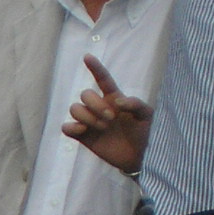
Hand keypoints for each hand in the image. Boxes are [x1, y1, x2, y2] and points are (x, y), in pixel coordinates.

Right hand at [62, 57, 151, 176]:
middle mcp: (99, 107)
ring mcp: (89, 121)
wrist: (137, 157)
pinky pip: (66, 126)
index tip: (87, 56)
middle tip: (111, 119)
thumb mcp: (147, 116)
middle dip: (96, 105)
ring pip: (74, 108)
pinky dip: (72, 128)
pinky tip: (84, 132)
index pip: (103, 79)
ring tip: (103, 128)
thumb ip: (136, 104)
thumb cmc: (144, 133)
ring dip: (88, 117)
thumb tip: (117, 102)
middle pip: (85, 94)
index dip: (95, 68)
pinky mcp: (82, 136)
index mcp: (114, 98)